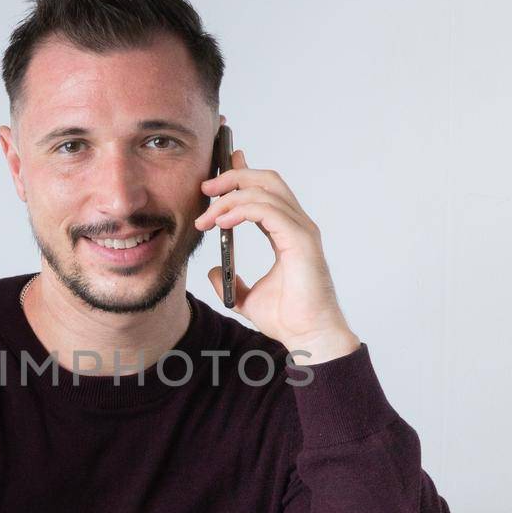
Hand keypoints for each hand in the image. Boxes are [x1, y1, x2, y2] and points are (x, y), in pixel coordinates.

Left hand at [194, 147, 361, 363]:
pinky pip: (267, 210)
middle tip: (205, 188)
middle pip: (266, 180)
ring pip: (264, 190)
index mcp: (287, 233)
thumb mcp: (244, 297)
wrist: (307, 337)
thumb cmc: (287, 318)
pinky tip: (222, 223)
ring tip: (206, 216)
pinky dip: (240, 210)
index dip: (242, 175)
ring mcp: (302, 230)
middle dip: (233, 176)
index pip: (265, 191)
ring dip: (230, 197)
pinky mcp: (301, 240)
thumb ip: (228, 281)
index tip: (216, 175)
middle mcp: (298, 225)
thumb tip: (210, 271)